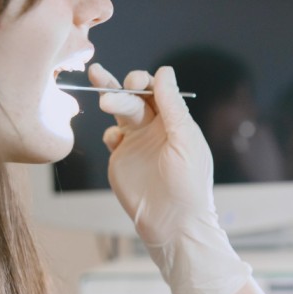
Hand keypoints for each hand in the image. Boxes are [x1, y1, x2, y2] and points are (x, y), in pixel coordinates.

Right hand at [93, 63, 250, 293]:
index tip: (136, 82)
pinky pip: (111, 136)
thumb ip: (172, 106)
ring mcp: (137, 142)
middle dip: (122, 88)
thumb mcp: (185, 140)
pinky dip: (111, 133)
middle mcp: (156, 127)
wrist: (173, 222)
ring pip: (120, 112)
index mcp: (175, 121)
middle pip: (134, 97)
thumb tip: (163, 71)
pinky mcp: (121, 158)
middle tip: (112, 86)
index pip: (157, 90)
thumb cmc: (188, 183)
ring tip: (104, 100)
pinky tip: (115, 141)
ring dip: (111, 101)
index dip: (145, 82)